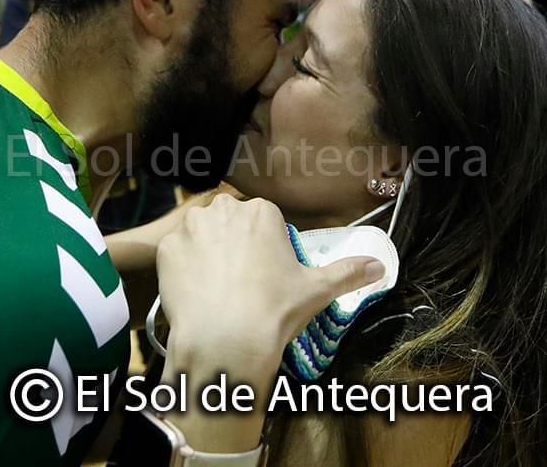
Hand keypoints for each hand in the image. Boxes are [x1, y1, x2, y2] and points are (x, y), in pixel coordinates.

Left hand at [157, 195, 384, 378]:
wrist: (226, 338)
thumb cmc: (275, 309)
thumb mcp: (317, 289)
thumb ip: (349, 272)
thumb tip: (381, 266)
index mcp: (262, 212)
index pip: (263, 222)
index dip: (265, 250)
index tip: (265, 275)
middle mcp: (224, 208)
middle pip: (230, 223)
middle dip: (233, 246)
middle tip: (241, 283)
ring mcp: (190, 226)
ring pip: (200, 235)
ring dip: (205, 253)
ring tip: (216, 289)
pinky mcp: (166, 248)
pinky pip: (175, 254)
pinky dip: (182, 270)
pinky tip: (195, 293)